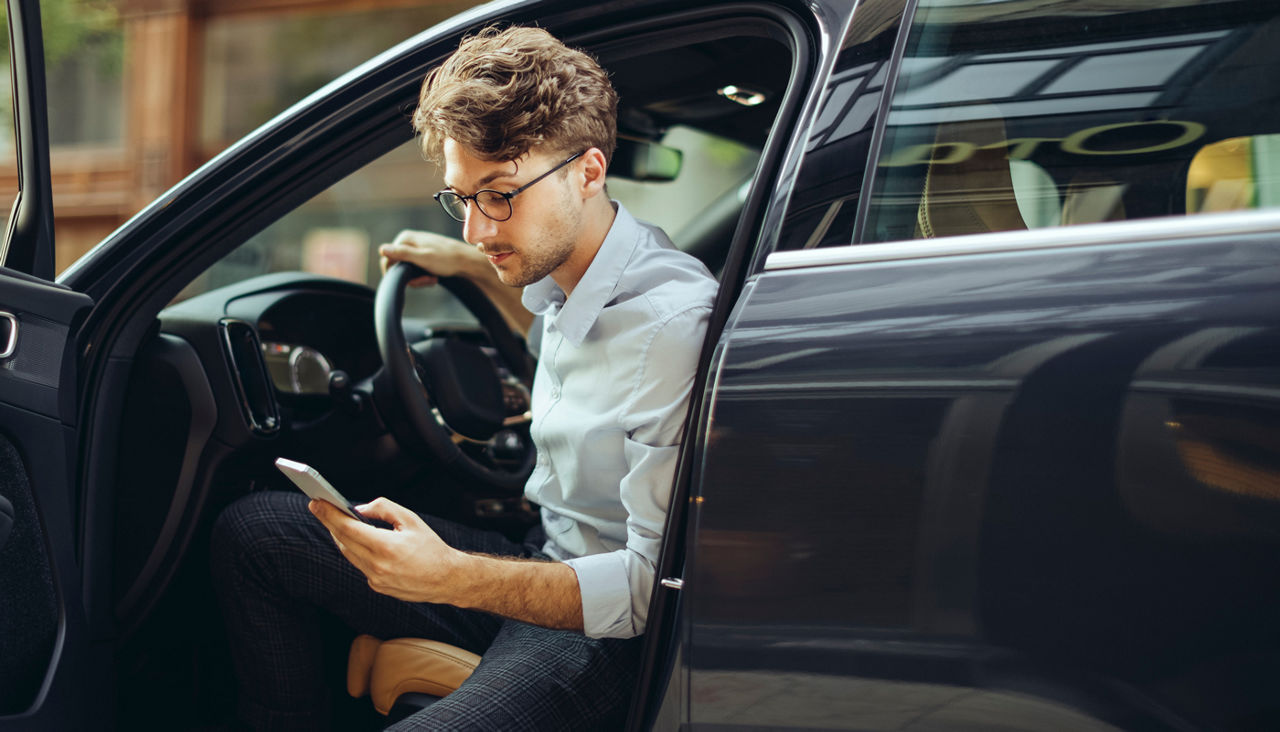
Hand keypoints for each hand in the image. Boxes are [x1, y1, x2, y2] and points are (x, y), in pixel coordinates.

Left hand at [308, 497, 466, 603]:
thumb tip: (358, 510)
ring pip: (348, 554)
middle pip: (343, 541)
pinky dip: (355, 550)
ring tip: (335, 521)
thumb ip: (383, 509)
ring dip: (340, 537)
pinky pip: (360, 565)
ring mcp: (376, 579)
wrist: (446, 579)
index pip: (348, 528)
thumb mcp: (411, 520)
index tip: (316, 502)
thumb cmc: (431, 547)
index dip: (329, 514)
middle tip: (320, 507)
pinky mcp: (377, 586)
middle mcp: (377, 566)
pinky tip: (356, 540)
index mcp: (386, 547)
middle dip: (330, 522)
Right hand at [379, 230, 480, 287]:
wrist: (467, 262)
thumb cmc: (447, 260)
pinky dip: (424, 276)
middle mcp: (409, 240)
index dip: (398, 274)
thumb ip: (402, 254)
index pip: (387, 261)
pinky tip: (434, 278)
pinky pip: (416, 269)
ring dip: (419, 278)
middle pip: (398, 266)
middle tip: (427, 280)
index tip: (415, 281)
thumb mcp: (423, 258)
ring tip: (432, 279)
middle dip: (411, 278)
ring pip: (407, 270)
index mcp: (405, 238)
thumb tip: (382, 250)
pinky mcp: (423, 255)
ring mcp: (416, 247)